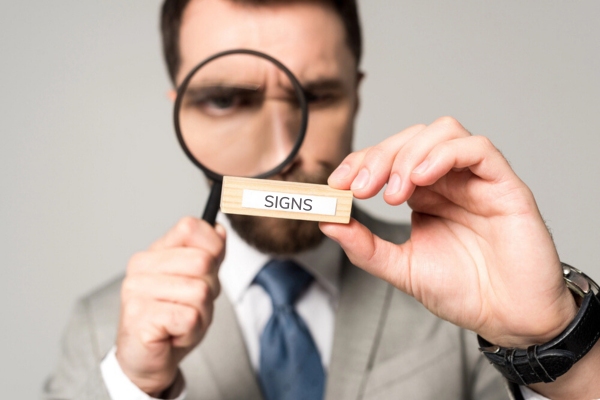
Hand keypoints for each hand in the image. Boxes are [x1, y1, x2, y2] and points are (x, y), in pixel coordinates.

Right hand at [116, 217, 225, 394]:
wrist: (147, 362)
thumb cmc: (172, 321)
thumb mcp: (197, 283)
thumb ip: (209, 255)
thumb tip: (219, 230)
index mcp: (153, 253)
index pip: (190, 227)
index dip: (212, 248)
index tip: (208, 270)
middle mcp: (140, 267)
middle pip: (204, 262)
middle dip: (210, 290)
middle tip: (190, 307)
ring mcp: (137, 291)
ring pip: (201, 292)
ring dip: (202, 315)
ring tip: (181, 323)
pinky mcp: (140, 318)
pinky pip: (190, 318)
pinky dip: (191, 331)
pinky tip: (174, 335)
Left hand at [321, 117, 576, 347]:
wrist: (510, 319)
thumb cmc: (464, 292)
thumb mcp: (402, 269)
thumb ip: (365, 247)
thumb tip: (327, 222)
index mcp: (424, 195)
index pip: (388, 157)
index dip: (359, 162)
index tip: (336, 184)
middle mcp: (449, 181)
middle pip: (410, 139)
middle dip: (378, 157)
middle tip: (361, 188)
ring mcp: (476, 179)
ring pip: (441, 132)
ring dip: (409, 153)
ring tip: (394, 193)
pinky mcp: (504, 185)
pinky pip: (477, 148)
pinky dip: (444, 154)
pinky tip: (422, 179)